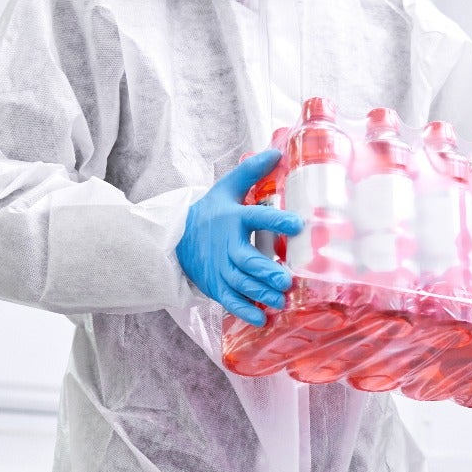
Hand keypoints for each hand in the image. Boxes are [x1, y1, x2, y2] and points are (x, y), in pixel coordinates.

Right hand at [176, 149, 302, 325]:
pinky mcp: (214, 285)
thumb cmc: (209, 212)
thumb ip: (250, 171)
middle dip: (266, 271)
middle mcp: (226, 246)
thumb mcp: (226, 188)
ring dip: (260, 293)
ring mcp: (219, 268)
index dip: (276, 221)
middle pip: (246, 260)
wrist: (174, 236)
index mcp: (233, 219)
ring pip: (240, 283)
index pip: (255, 218)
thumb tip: (277, 151)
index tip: (298, 224)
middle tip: (286, 279)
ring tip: (280, 300)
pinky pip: (229, 301)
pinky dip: (244, 311)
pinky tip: (262, 320)